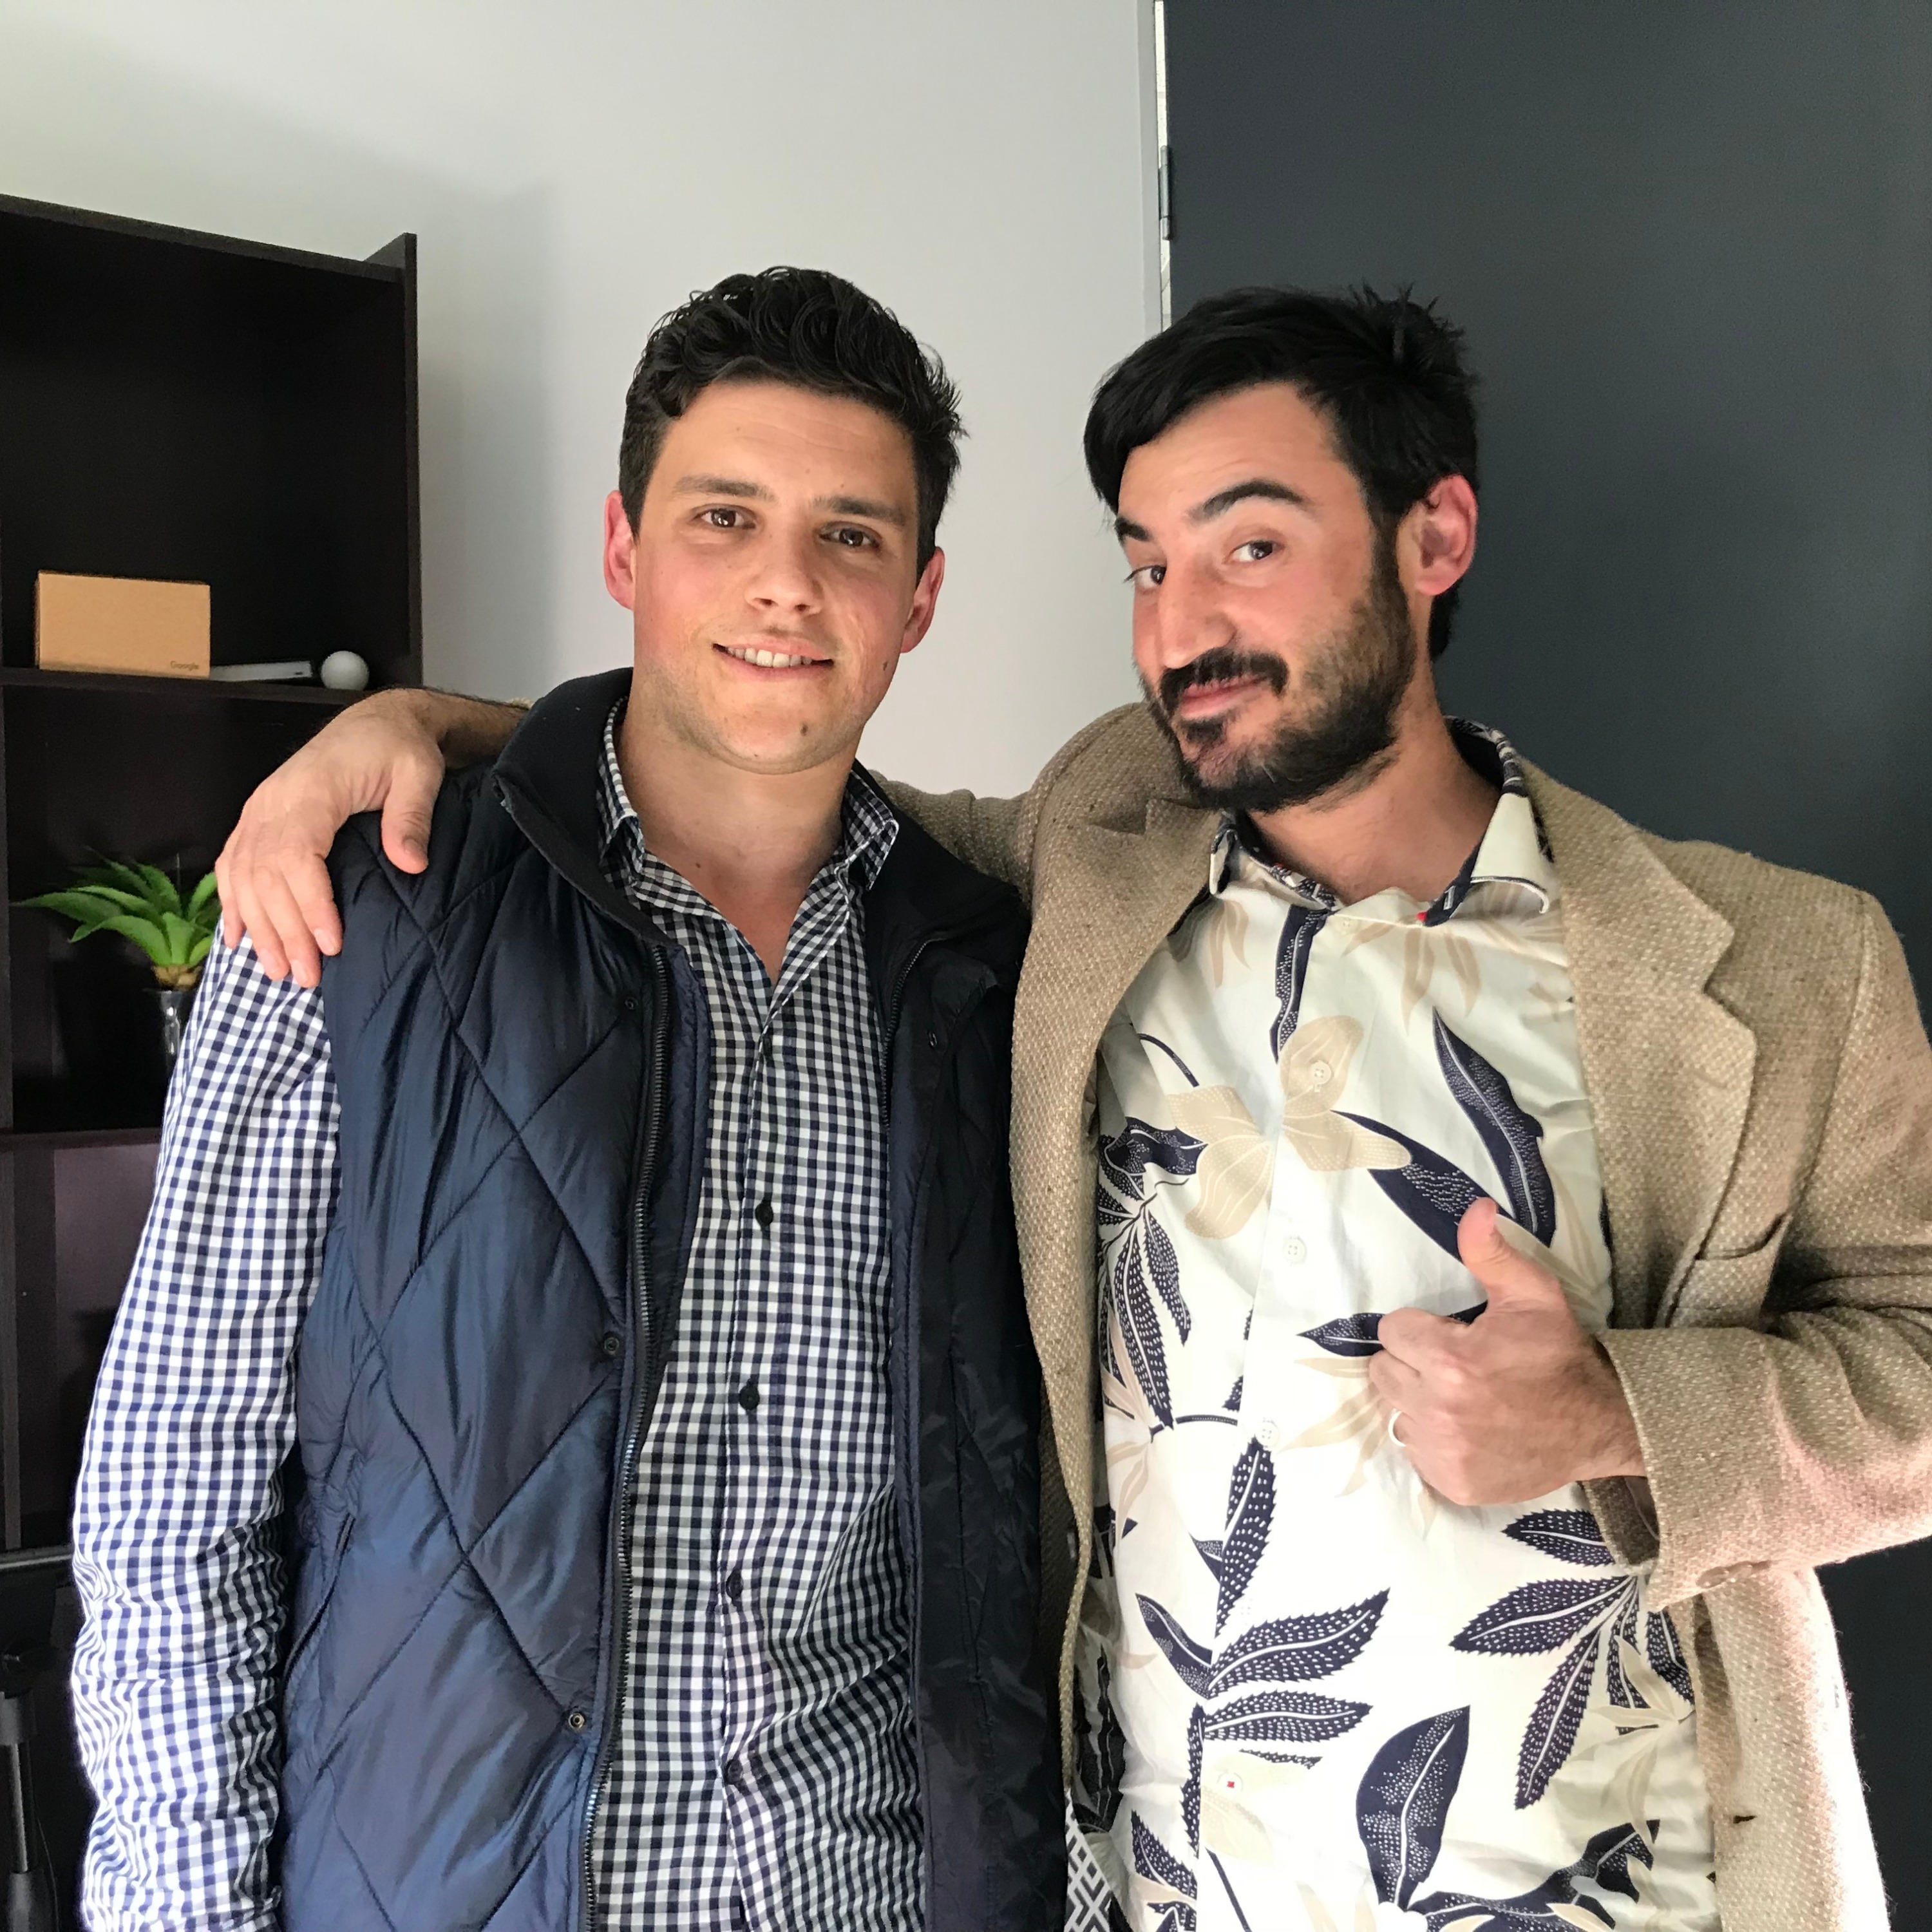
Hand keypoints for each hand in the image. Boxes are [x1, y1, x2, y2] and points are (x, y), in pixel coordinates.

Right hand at [215, 691, 447, 985]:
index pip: (297, 856)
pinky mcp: (259, 817)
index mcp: (311, 790)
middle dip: (283, 930)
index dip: (309, 903)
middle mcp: (274, 802)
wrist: (377, 722)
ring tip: (277, 971)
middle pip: (265, 875)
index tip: (330, 944)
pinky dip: (232, 902)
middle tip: (306, 978)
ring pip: (243, 875)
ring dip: (257, 926)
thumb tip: (411, 864)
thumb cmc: (400, 749)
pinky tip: (236, 937)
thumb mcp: (419, 774)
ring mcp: (260, 809)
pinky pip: (233, 863)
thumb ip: (411, 817)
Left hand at [1368, 1197, 1643, 1505]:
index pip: (1393, 1331)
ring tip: (1463, 1399)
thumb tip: (1474, 1208)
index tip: (1450, 1336)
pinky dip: (1435, 1442)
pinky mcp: (1453, 1482)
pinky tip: (1468, 1431)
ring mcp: (1445, 1452)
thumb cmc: (1559, 1356)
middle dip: (1413, 1363)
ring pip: (1398, 1413)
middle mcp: (1441, 1410)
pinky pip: (1416, 1452)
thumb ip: (1491, 1252)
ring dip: (1420, 1403)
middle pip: (1385, 1372)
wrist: (1599, 1425)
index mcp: (1452, 1362)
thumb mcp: (1532, 1295)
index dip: (1419, 1329)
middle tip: (1454, 1366)